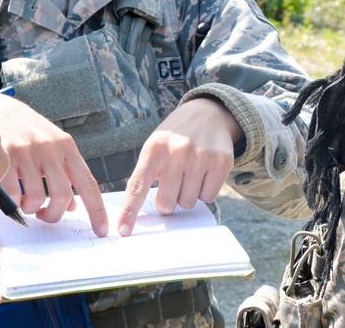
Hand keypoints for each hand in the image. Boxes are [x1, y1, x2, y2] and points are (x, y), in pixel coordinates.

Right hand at [0, 92, 106, 235]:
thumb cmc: (26, 130)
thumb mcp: (51, 146)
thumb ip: (64, 173)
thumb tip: (73, 207)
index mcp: (66, 145)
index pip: (87, 182)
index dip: (96, 210)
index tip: (102, 231)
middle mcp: (49, 147)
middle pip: (61, 195)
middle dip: (53, 214)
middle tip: (43, 215)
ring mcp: (26, 150)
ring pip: (35, 197)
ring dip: (30, 208)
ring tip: (24, 202)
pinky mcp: (3, 155)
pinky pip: (12, 193)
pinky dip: (12, 201)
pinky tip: (9, 194)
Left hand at [115, 97, 240, 235]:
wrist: (208, 113)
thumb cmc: (174, 138)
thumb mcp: (155, 147)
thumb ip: (147, 175)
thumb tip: (140, 216)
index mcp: (154, 149)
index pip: (137, 186)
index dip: (130, 211)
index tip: (123, 231)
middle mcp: (177, 152)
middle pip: (167, 203)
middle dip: (168, 201)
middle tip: (172, 185)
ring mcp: (200, 157)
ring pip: (188, 203)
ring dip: (187, 195)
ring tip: (189, 174)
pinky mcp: (221, 162)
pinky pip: (209, 197)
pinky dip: (205, 191)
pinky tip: (204, 173)